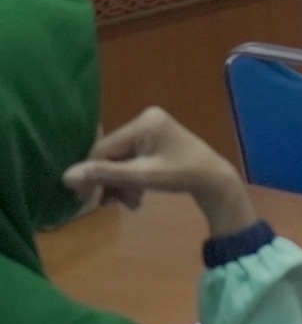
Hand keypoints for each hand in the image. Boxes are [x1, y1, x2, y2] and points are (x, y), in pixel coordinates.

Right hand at [65, 108, 257, 239]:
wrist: (214, 179)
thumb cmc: (181, 175)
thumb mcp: (141, 177)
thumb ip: (105, 175)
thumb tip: (66, 176)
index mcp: (143, 122)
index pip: (104, 149)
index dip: (90, 173)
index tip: (81, 197)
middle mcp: (145, 119)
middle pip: (112, 154)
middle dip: (109, 181)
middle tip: (103, 204)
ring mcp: (151, 128)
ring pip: (121, 160)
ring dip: (120, 183)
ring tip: (126, 203)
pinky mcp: (155, 139)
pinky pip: (133, 159)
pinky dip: (131, 178)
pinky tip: (135, 198)